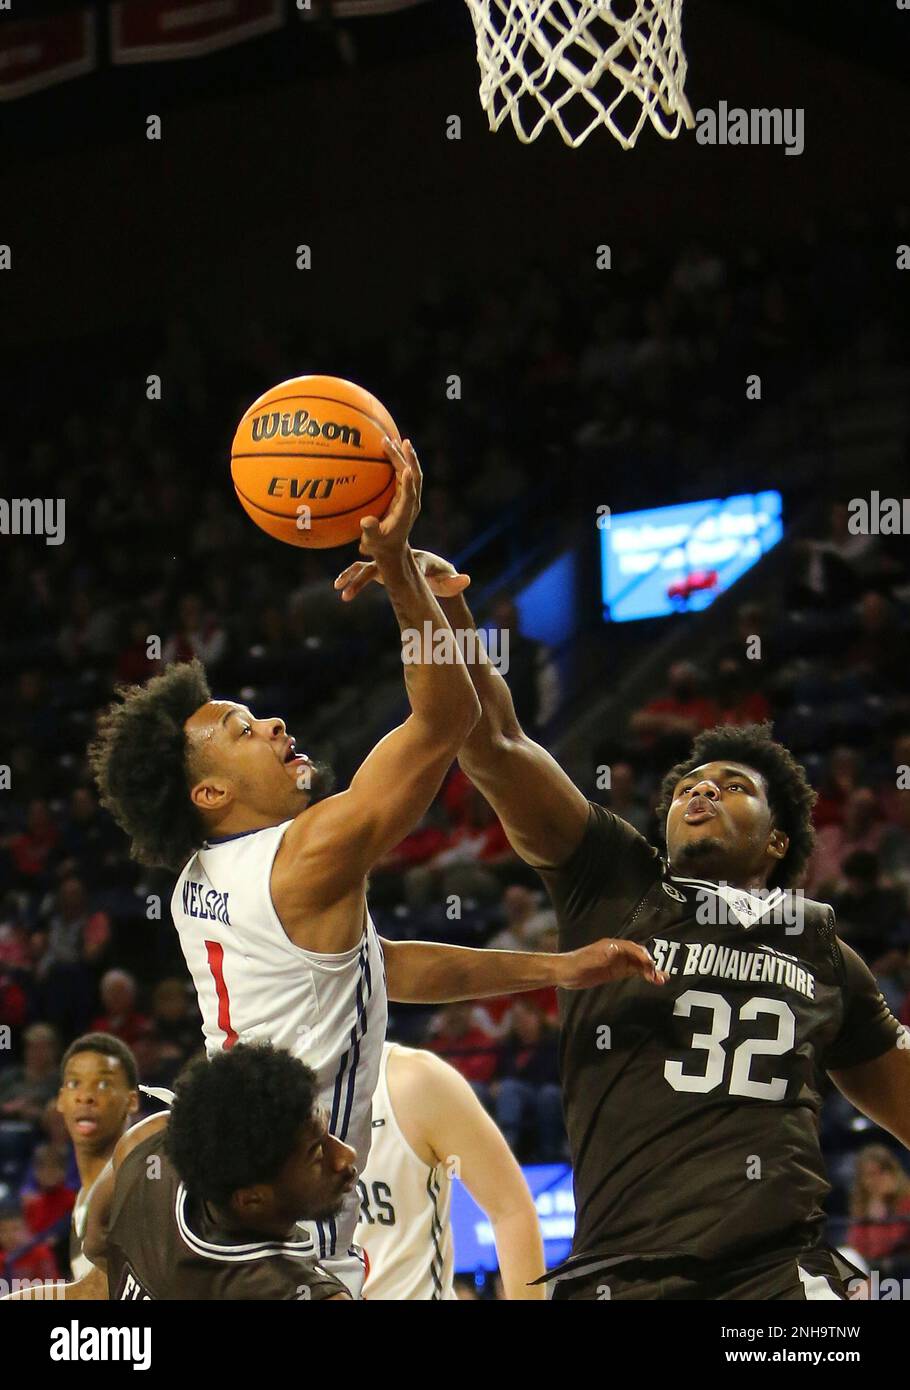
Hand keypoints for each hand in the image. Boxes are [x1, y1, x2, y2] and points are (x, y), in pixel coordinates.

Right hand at [334, 547, 470, 602]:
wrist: (432, 572)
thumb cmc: (441, 575)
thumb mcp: (448, 579)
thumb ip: (455, 581)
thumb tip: (467, 580)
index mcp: (411, 558)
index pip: (400, 562)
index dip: (387, 565)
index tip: (374, 566)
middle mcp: (395, 557)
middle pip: (375, 561)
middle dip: (362, 572)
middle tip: (347, 581)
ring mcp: (385, 563)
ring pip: (363, 567)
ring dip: (351, 577)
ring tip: (340, 590)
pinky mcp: (380, 571)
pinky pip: (362, 572)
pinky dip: (351, 580)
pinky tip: (341, 592)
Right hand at [357, 436, 422, 561]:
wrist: (392, 548)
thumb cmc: (381, 545)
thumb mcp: (373, 541)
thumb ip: (370, 531)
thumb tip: (366, 521)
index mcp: (405, 513)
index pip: (409, 496)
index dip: (407, 483)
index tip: (404, 470)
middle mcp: (411, 502)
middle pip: (412, 477)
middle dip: (404, 460)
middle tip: (392, 443)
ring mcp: (410, 497)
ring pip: (411, 473)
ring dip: (407, 457)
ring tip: (401, 440)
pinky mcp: (406, 494)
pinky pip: (405, 474)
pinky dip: (402, 461)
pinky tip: (394, 448)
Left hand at [557, 938, 667, 989]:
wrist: (564, 973)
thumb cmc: (574, 964)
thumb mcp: (588, 960)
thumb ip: (602, 955)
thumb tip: (616, 949)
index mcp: (612, 946)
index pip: (632, 948)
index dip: (642, 956)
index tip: (650, 965)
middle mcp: (617, 952)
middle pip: (639, 955)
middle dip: (650, 964)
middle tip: (659, 977)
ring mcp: (618, 961)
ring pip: (639, 964)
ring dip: (651, 971)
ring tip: (662, 980)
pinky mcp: (616, 971)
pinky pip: (634, 971)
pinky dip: (644, 975)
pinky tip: (652, 980)